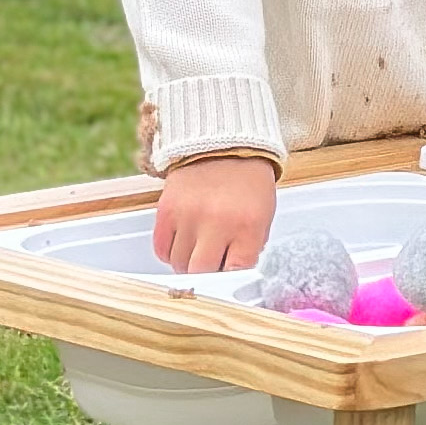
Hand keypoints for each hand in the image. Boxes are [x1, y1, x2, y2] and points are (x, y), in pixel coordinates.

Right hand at [153, 149, 278, 273]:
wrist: (225, 144)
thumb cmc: (248, 183)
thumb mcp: (263, 215)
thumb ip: (250, 248)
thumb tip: (231, 276)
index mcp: (248, 225)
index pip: (235, 272)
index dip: (231, 280)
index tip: (229, 278)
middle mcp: (217, 222)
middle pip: (201, 272)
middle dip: (207, 275)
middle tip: (212, 265)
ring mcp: (188, 216)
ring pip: (179, 264)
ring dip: (188, 263)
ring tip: (199, 248)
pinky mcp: (166, 210)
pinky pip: (161, 249)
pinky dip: (171, 252)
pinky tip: (184, 242)